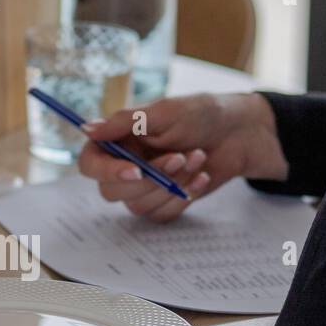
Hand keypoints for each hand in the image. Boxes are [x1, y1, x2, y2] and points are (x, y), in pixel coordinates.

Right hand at [77, 92, 286, 222]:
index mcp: (116, 140)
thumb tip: (86, 129)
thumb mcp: (162, 112)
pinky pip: (161, 214)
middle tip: (179, 157)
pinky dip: (184, 197)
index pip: (90, 164)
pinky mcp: (164, 201)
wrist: (239, 134)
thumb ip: (123, 122)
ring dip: (171, 185)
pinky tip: (201, 177)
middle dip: (150, 178)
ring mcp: (144, 185)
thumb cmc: (200, 114)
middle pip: (111, 191)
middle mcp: (123, 165)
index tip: (136, 170)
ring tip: (196, 159)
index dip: (108, 171)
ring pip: (138, 205)